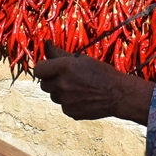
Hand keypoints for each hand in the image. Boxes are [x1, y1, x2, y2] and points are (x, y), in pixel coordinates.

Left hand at [35, 41, 154, 125]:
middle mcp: (62, 84)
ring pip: (53, 96)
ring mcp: (65, 100)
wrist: (117, 94)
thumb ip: (60, 54)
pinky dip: (69, 103)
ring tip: (78, 88)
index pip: (38, 70)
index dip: (43, 69)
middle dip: (52, 81)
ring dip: (61, 92)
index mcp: (64, 67)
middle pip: (44, 84)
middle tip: (67, 78)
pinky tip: (82, 98)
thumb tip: (46, 43)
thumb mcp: (82, 59)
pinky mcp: (69, 112)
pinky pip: (63, 106)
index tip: (50, 69)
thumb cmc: (101, 72)